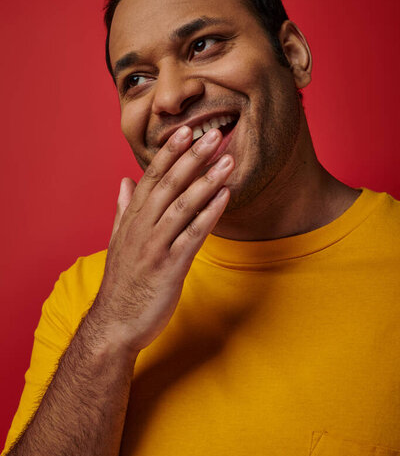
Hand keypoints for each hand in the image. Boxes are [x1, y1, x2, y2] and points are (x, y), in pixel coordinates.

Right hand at [96, 126, 233, 351]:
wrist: (115, 324)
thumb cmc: (122, 281)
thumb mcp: (118, 241)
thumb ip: (123, 209)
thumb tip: (124, 181)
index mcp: (131, 219)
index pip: (152, 178)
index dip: (170, 153)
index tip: (187, 131)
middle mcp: (141, 228)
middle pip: (169, 185)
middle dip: (192, 158)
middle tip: (215, 134)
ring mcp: (155, 247)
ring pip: (182, 206)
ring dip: (207, 181)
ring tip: (228, 160)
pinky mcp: (169, 267)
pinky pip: (192, 235)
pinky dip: (209, 214)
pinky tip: (225, 196)